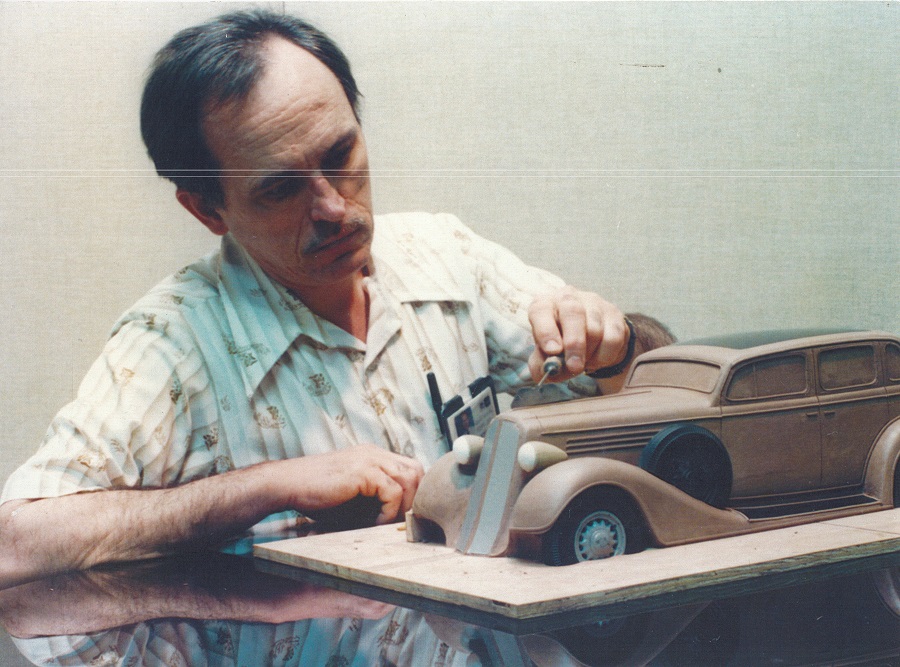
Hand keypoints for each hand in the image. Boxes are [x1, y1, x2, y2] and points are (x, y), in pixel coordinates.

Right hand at [283, 445, 423, 524]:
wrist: (286, 484)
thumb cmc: (314, 495)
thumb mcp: (351, 495)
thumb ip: (373, 500)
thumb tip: (398, 520)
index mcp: (372, 456)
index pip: (410, 468)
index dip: (413, 492)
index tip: (405, 516)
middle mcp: (374, 453)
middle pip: (416, 470)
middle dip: (415, 498)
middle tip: (402, 521)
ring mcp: (369, 459)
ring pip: (409, 479)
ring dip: (404, 506)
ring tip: (389, 524)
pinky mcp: (363, 471)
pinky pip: (392, 491)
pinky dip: (389, 511)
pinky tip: (374, 523)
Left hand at [527, 286, 629, 382]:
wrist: (588, 339)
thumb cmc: (560, 344)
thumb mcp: (545, 354)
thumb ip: (542, 364)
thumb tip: (549, 369)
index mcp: (545, 305)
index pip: (541, 310)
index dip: (546, 331)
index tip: (552, 351)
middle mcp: (568, 297)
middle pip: (573, 313)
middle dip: (574, 343)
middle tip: (574, 366)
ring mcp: (593, 302)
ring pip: (595, 329)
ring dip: (589, 354)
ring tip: (584, 363)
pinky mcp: (614, 313)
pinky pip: (613, 338)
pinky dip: (605, 356)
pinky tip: (597, 358)